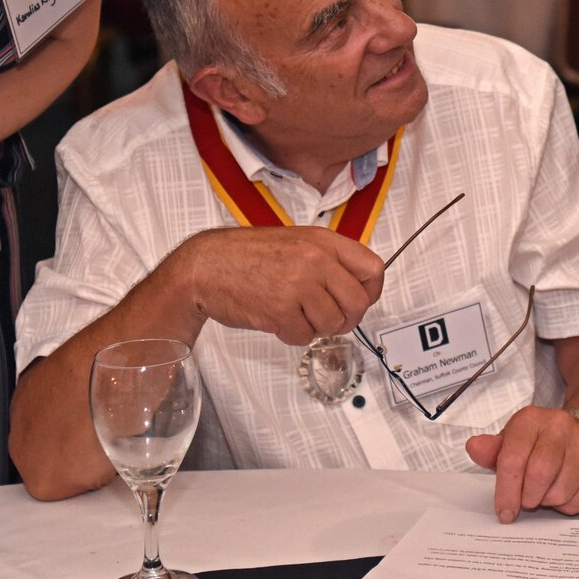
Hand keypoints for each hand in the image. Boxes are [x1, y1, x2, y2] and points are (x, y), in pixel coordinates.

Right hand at [189, 225, 384, 344]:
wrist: (205, 266)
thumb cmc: (245, 256)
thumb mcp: (296, 242)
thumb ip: (328, 260)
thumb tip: (357, 286)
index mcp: (323, 241)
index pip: (373, 269)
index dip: (370, 292)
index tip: (359, 300)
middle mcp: (315, 260)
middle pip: (358, 304)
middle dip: (346, 319)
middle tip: (329, 319)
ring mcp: (299, 285)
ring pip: (333, 324)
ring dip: (316, 328)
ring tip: (296, 314)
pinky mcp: (280, 310)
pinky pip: (304, 337)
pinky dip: (293, 335)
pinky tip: (278, 319)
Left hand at [464, 406, 578, 522]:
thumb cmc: (541, 443)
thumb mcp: (513, 442)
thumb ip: (492, 450)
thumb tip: (474, 448)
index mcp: (532, 419)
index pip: (513, 458)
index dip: (506, 491)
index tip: (505, 511)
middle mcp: (560, 426)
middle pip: (539, 475)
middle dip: (529, 497)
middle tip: (527, 501)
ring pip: (561, 491)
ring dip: (549, 501)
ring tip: (547, 492)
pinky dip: (568, 505)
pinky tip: (565, 491)